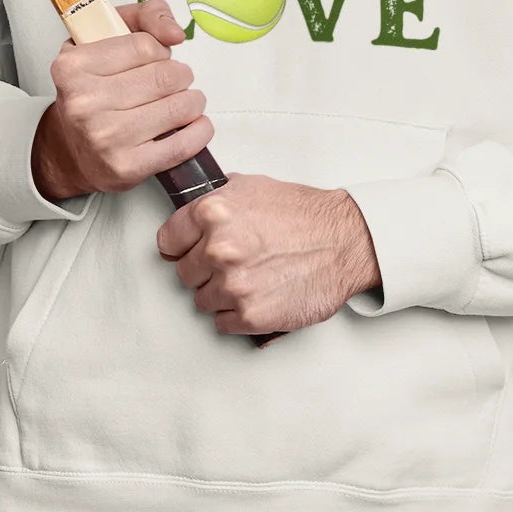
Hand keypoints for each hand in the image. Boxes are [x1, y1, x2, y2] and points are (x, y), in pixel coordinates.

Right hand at [31, 0, 213, 201]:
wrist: (73, 150)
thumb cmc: (93, 91)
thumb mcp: (105, 40)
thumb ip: (144, 17)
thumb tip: (174, 34)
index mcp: (73, 66)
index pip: (146, 46)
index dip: (160, 51)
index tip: (155, 58)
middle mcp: (84, 102)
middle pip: (166, 77)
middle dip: (180, 77)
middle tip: (174, 82)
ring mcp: (104, 137)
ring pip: (179, 107)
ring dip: (192, 102)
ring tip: (182, 103)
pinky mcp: (125, 166)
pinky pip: (181, 145)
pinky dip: (198, 132)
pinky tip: (194, 125)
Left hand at [155, 172, 380, 338]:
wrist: (344, 242)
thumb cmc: (303, 215)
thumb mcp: (251, 187)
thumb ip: (214, 199)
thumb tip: (189, 212)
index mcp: (212, 214)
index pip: (167, 241)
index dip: (182, 245)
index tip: (191, 249)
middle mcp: (218, 250)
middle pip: (184, 273)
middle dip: (204, 270)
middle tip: (233, 263)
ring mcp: (233, 286)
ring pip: (202, 300)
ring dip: (221, 294)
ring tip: (251, 278)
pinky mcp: (250, 316)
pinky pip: (222, 324)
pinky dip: (237, 315)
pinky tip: (257, 296)